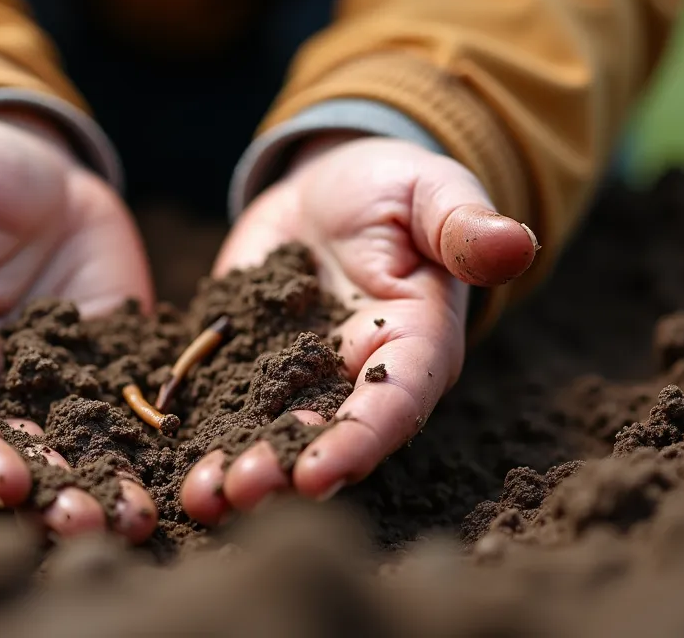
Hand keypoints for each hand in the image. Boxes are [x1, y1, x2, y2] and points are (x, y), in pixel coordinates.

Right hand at [0, 111, 158, 542]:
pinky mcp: (110, 372)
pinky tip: (185, 479)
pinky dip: (155, 448)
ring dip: (105, 488)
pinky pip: (133, 416)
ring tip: (138, 523)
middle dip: (49, 493)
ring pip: (78, 448)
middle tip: (88, 526)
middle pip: (16, 450)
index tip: (8, 481)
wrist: (38, 180)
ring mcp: (57, 384)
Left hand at [181, 135, 537, 523]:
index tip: (319, 474)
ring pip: (268, 436)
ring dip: (236, 469)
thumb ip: (462, 225)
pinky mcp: (246, 368)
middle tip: (241, 492)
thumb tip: (517, 243)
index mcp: (414, 345)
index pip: (393, 403)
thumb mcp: (430, 191)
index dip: (359, 442)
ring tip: (199, 496)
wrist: (328, 189)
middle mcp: (356, 380)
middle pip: (325, 437)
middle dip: (284, 470)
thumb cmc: (394, 188)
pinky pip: (221, 408)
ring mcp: (296, 380)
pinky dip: (197, 437)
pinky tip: (166, 464)